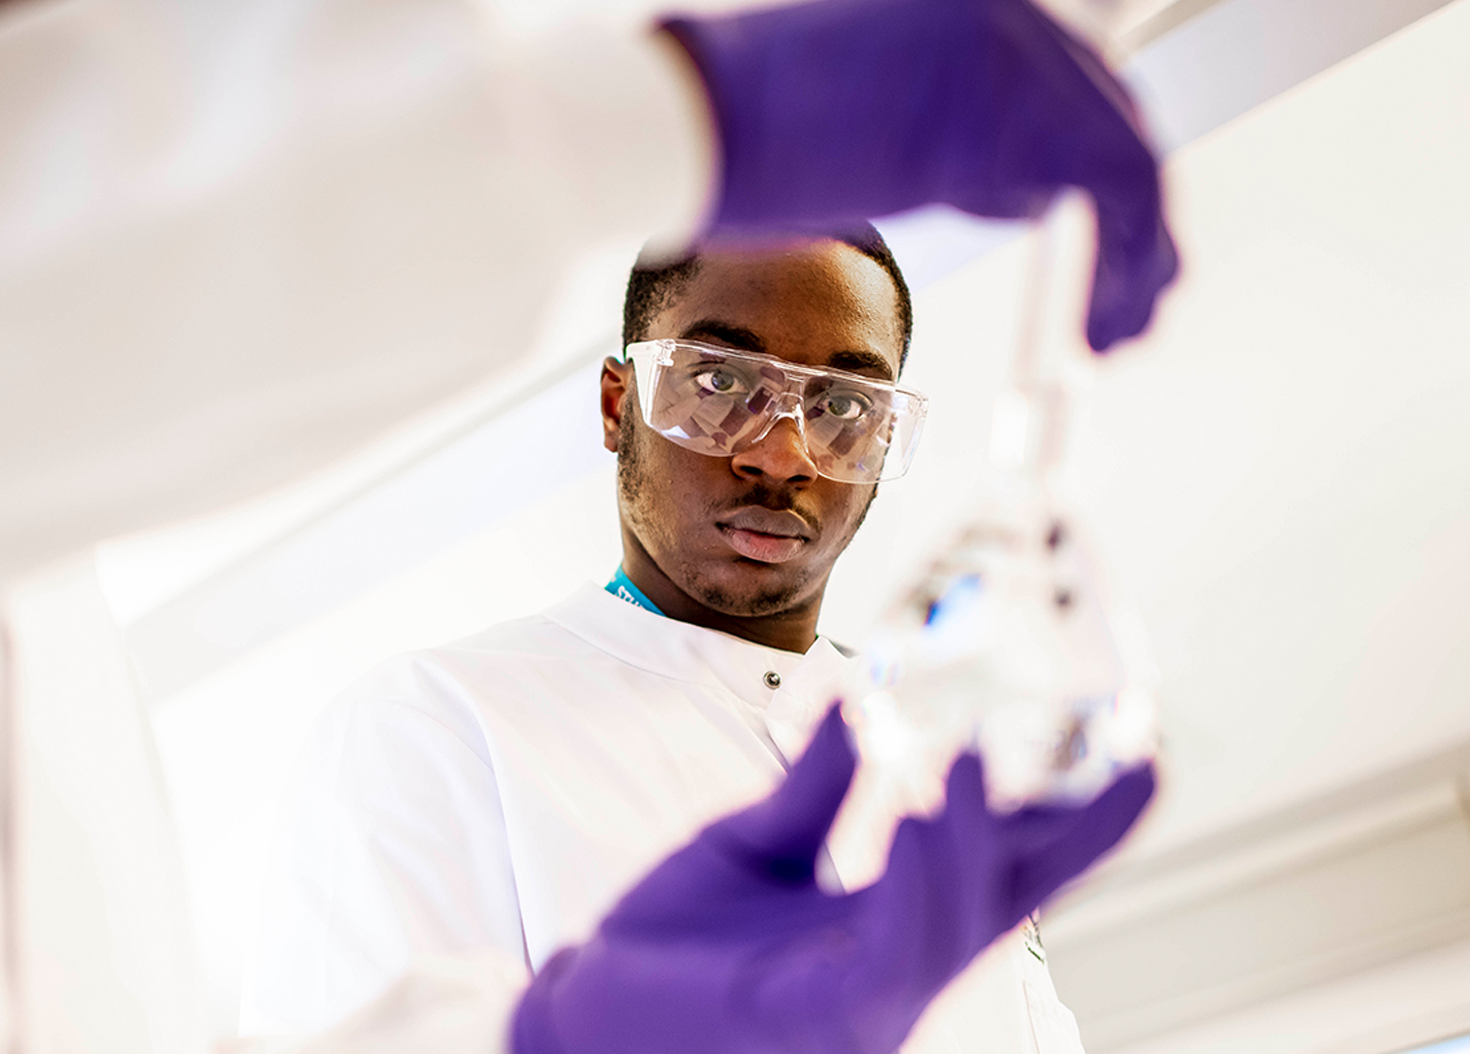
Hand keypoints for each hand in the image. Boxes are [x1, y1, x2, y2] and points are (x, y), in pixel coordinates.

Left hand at [511, 706, 1154, 1053]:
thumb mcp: (750, 842)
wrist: (582, 1012)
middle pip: (1009, 898)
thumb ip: (814, 787)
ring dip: (969, 841)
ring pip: (952, 926)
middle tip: (1140, 755)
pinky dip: (914, 886)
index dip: (1074, 818)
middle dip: (1079, 836)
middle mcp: (897, 966)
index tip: (1141, 750)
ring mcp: (865, 1002)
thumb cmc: (672, 943)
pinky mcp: (817, 1019)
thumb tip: (863, 703)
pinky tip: (912, 818)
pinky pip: (889, 955)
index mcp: (889, 919)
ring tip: (970, 757)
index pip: (999, 865)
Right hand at [662, 0, 1178, 351]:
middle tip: (1137, 304)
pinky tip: (1100, 327)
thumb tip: (998, 183)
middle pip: (1114, 117)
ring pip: (1128, 159)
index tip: (1116, 251)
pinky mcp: (1017, 108)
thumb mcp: (870, 133)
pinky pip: (1114, 193)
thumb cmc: (737, 139)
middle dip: (1139, 221)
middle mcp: (1006, 11)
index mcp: (969, 5)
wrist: (690, 124)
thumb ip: (946, 140)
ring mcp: (1016, 49)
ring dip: (1137, 257)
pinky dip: (1122, 267)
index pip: (1074, 88)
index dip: (1105, 178)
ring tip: (1118, 333)